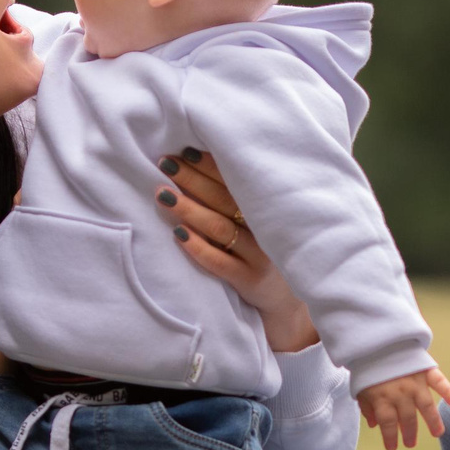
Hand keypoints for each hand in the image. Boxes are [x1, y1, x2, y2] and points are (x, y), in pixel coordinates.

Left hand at [154, 148, 319, 353]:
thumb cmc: (264, 249)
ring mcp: (259, 255)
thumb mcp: (259, 220)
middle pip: (224, 198)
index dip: (210, 164)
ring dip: (189, 209)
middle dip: (193, 179)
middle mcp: (266, 227)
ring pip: (219, 228)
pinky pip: (219, 262)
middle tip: (166, 164)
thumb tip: (195, 164)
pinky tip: (177, 234)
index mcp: (268, 206)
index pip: (237, 179)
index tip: (184, 151)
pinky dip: (197, 247)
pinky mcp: (249, 279)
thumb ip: (237, 197)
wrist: (286, 298)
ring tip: (163, 195)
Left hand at [357, 366, 449, 449]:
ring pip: (426, 406)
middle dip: (409, 433)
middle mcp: (400, 393)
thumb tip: (374, 425)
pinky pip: (439, 382)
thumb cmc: (367, 366)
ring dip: (433, 421)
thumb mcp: (360, 388)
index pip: (388, 424)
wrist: (376, 340)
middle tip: (411, 444)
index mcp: (382, 398)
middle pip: (407, 418)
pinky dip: (448, 391)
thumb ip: (367, 407)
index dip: (390, 438)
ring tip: (438, 433)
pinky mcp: (425, 370)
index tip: (392, 448)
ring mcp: (415, 382)